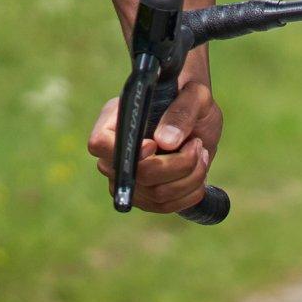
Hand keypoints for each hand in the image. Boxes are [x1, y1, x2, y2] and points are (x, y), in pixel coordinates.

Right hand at [88, 72, 222, 213]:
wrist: (197, 115)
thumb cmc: (189, 94)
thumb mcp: (194, 94)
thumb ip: (181, 111)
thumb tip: (166, 141)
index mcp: (115, 120)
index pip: (99, 143)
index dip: (125, 151)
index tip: (155, 145)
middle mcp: (113, 152)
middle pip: (135, 176)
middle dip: (177, 165)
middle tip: (197, 144)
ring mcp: (126, 178)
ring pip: (155, 195)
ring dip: (190, 178)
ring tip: (202, 153)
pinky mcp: (144, 195)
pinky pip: (165, 206)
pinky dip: (190, 193)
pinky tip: (200, 171)